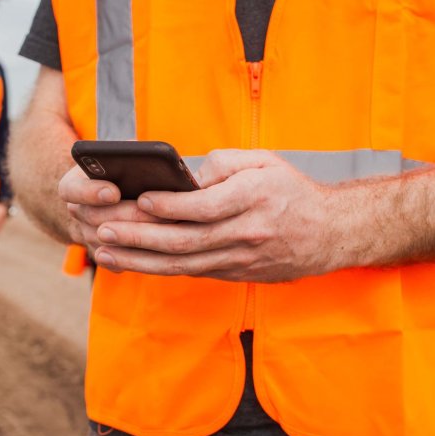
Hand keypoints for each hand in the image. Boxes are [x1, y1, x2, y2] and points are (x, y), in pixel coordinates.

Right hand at [57, 166, 168, 253]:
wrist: (117, 193)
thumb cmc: (124, 168)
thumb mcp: (124, 156)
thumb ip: (130, 156)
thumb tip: (151, 162)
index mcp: (75, 185)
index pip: (71, 190)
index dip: (90, 193)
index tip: (113, 192)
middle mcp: (78, 212)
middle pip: (95, 218)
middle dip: (126, 214)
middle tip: (154, 210)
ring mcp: (89, 236)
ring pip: (107, 242)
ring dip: (138, 235)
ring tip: (168, 223)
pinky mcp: (105, 255)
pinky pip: (118, 261)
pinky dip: (140, 254)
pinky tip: (164, 245)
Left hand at [89, 150, 337, 282]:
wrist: (330, 234)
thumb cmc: (292, 191)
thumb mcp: (265, 161)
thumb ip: (225, 163)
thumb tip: (186, 177)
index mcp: (254, 200)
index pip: (205, 207)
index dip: (170, 206)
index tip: (140, 199)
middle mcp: (246, 234)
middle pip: (185, 241)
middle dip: (140, 237)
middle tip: (104, 228)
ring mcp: (240, 259)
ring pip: (183, 264)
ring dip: (140, 259)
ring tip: (105, 250)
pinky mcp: (234, 274)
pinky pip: (190, 272)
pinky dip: (157, 268)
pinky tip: (130, 260)